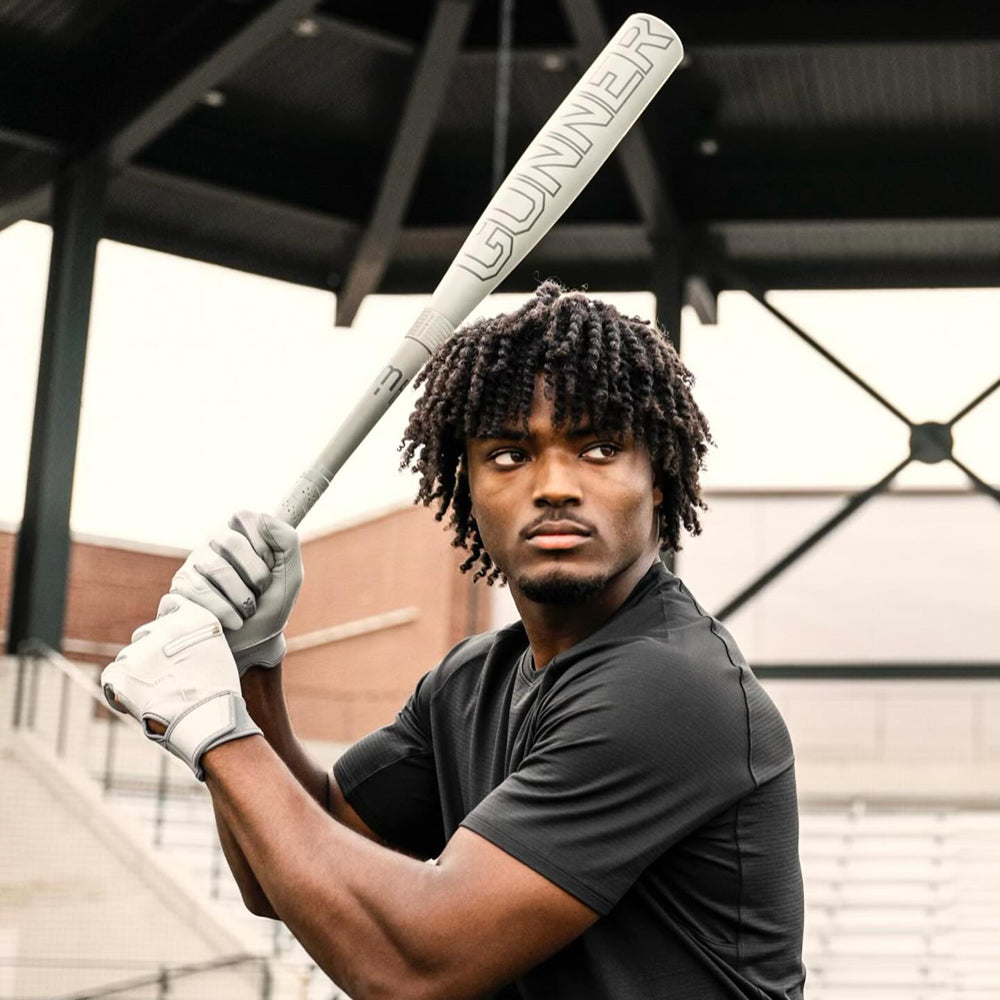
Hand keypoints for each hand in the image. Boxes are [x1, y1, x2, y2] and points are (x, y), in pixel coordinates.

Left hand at [101, 594, 260, 778]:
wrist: (209, 721)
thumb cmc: (219, 694)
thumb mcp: (218, 652)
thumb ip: (196, 637)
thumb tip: (176, 641)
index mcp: (193, 617)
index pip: (170, 604)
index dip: (168, 623)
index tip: (172, 641)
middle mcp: (165, 626)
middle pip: (146, 632)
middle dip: (152, 652)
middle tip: (167, 678)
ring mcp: (141, 649)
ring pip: (129, 656)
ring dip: (138, 671)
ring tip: (157, 695)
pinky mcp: (121, 672)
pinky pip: (112, 676)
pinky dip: (120, 689)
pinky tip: (139, 703)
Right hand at [170, 511, 302, 674]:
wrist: (252, 647)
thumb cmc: (270, 607)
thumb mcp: (290, 575)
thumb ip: (287, 541)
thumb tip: (264, 518)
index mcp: (240, 535)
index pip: (245, 518)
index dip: (264, 546)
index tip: (271, 567)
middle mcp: (212, 545)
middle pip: (230, 542)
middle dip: (256, 575)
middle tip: (260, 592)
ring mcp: (192, 566)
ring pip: (216, 568)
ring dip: (242, 598)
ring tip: (247, 610)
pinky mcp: (178, 590)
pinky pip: (199, 592)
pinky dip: (224, 611)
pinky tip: (232, 621)